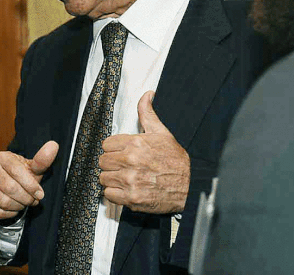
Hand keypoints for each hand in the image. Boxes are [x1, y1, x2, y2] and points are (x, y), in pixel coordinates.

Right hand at [0, 140, 58, 219]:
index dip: (30, 185)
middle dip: (26, 198)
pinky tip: (14, 208)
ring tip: (24, 203)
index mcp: (3, 157)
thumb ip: (43, 159)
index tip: (40, 194)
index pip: (17, 172)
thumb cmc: (23, 175)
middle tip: (33, 201)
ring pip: (3, 201)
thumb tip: (54, 145)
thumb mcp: (33, 168)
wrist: (7, 183)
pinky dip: (9, 213)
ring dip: (18, 206)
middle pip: (10, 188)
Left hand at [98, 91, 189, 213]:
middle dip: (111, 164)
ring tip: (125, 178)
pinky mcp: (131, 198)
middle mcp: (131, 161)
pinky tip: (127, 190)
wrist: (191, 187)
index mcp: (135, 143)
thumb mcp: (162, 133)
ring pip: (103, 178)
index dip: (113, 149)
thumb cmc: (175, 160)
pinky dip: (115, 194)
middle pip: (102, 161)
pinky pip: (109, 195)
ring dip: (112, 179)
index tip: (121, 153)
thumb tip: (147, 95)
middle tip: (123, 167)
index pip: (106, 144)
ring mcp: (131, 181)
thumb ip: (148, 113)